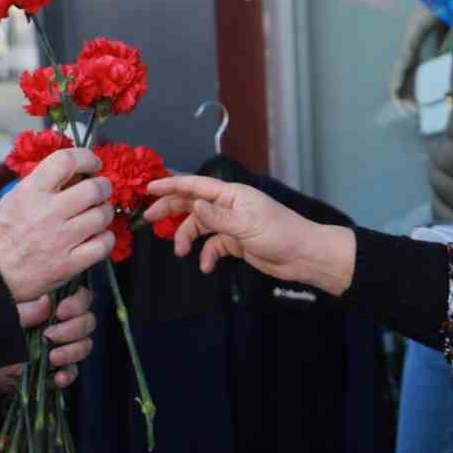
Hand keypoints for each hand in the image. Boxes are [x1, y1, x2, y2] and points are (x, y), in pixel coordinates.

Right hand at [0, 149, 114, 301]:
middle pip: (94, 189)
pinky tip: (97, 236)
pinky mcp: (69, 264)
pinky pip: (103, 244)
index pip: (66, 161)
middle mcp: (47, 213)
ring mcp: (60, 240)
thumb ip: (42, 183)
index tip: (92, 164)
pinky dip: (105, 238)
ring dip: (105, 211)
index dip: (86, 158)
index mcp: (30, 192)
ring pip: (102, 216)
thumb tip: (74, 171)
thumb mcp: (13, 198)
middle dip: (103, 186)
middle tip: (101, 190)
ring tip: (98, 213)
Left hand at [0, 286, 95, 390]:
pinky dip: (68, 374)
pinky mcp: (57, 369)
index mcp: (52, 306)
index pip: (81, 297)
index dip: (78, 303)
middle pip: (88, 321)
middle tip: (50, 335)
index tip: (61, 311)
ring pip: (84, 345)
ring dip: (72, 351)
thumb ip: (26, 310)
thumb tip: (47, 301)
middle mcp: (62, 324)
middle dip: (74, 329)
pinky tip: (58, 377)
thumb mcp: (6, 317)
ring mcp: (62, 347)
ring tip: (52, 357)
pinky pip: (73, 371)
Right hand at [143, 174, 354, 294]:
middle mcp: (229, 206)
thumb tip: (193, 205)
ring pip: (201, 227)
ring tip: (179, 252)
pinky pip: (214, 246)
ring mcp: (232, 225)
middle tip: (149, 218)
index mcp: (231, 195)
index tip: (149, 188)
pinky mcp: (237, 243)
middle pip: (193, 204)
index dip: (171, 185)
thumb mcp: (245, 225)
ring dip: (187, 238)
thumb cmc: (279, 234)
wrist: (303, 256)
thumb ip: (216, 218)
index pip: (196, 186)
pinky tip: (206, 266)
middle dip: (171, 210)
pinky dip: (207, 255)